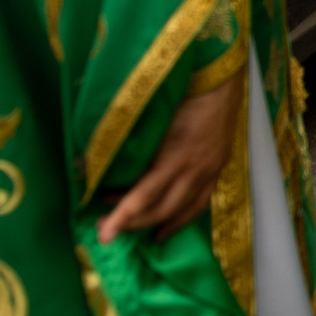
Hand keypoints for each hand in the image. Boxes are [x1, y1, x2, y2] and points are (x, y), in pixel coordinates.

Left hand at [97, 74, 242, 243]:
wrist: (221, 79)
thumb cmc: (182, 91)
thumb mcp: (153, 119)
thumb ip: (132, 146)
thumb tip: (95, 166)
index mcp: (176, 156)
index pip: (144, 197)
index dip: (122, 217)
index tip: (103, 236)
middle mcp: (196, 170)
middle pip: (162, 210)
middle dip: (132, 222)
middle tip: (105, 227)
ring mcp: (210, 171)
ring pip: (182, 212)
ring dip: (155, 224)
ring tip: (131, 230)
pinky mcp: (218, 168)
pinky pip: (199, 203)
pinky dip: (180, 219)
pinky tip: (165, 227)